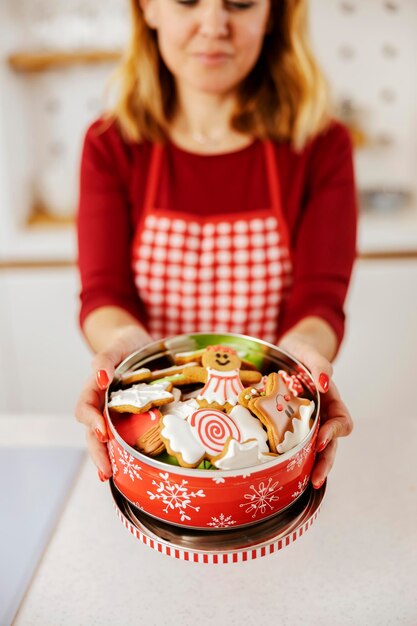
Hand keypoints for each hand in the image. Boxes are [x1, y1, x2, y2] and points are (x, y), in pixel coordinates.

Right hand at [75, 325, 151, 479]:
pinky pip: (124, 437)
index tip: (103, 432)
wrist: (140, 343)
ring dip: (107, 457)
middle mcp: (102, 404)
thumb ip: (105, 358)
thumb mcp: (118, 345)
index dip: (92, 422)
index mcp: (95, 388)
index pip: (85, 408)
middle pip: (92, 432)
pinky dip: (125, 452)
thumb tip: (100, 376)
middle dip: (97, 452)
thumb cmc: (126, 344)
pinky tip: (131, 467)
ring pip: (106, 439)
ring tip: (111, 476)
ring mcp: (115, 413)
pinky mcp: (130, 418)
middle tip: (106, 470)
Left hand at [278, 335, 352, 487]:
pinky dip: (290, 459)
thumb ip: (319, 364)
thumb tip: (325, 382)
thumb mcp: (307, 351)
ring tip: (304, 484)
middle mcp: (320, 415)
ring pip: (313, 450)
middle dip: (325, 462)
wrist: (281, 351)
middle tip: (315, 478)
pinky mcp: (286, 427)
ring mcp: (304, 423)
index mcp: (329, 400)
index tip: (320, 440)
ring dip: (311, 467)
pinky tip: (280, 471)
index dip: (333, 433)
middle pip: (330, 444)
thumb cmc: (298, 351)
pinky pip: (293, 446)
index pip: (342, 422)